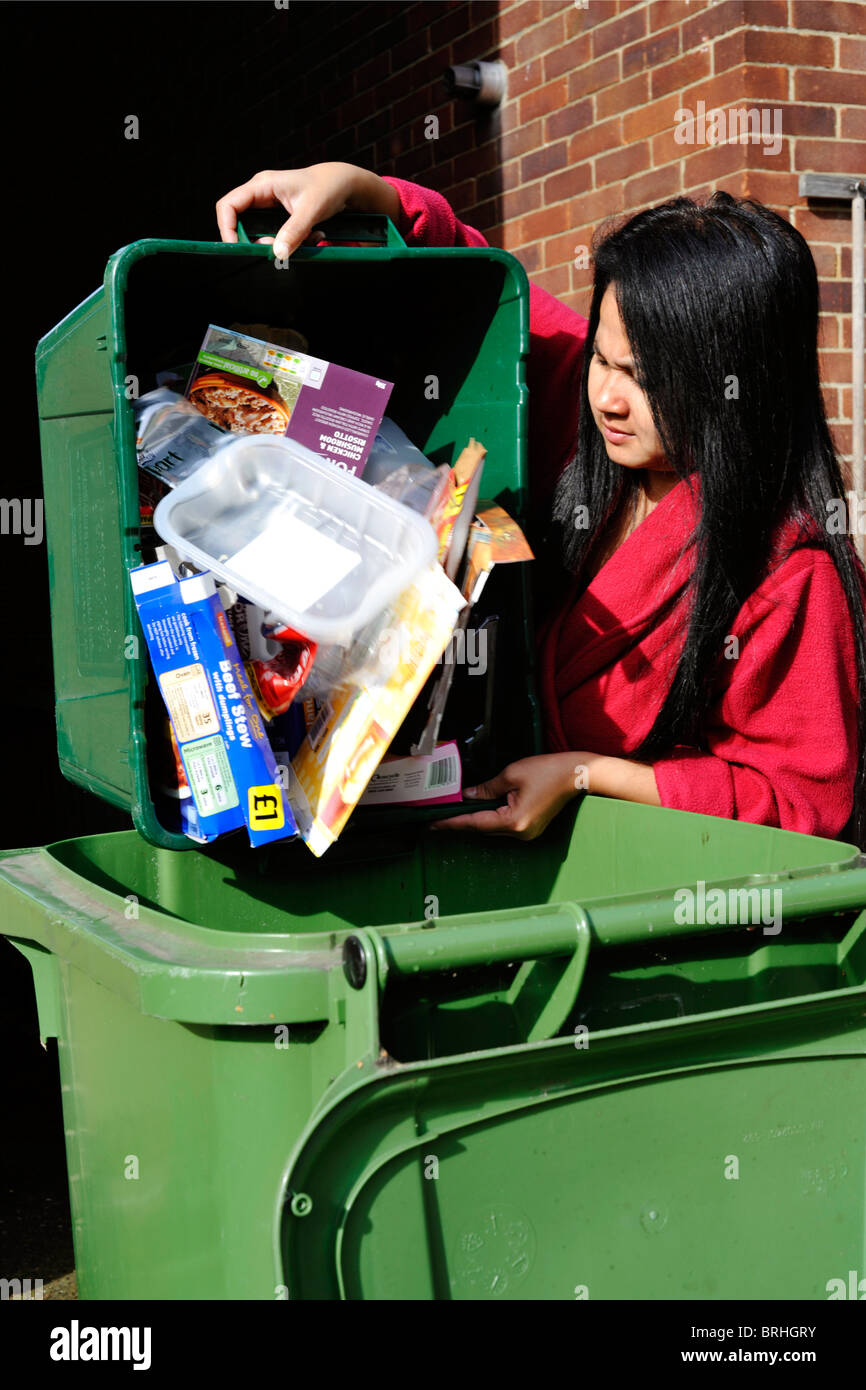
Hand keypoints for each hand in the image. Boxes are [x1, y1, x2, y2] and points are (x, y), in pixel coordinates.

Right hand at [215, 162, 398, 258]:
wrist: (343, 183)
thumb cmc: (328, 187)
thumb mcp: (311, 210)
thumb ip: (294, 231)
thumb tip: (277, 253)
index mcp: (262, 185)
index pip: (229, 205)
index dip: (227, 228)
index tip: (237, 248)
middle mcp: (261, 193)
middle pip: (239, 222)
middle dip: (255, 241)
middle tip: (276, 250)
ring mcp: (268, 204)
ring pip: (258, 231)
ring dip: (277, 243)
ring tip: (303, 239)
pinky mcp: (278, 215)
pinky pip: (274, 234)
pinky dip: (288, 241)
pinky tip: (310, 236)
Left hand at [433, 753, 581, 839]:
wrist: (577, 774)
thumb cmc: (548, 771)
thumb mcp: (511, 774)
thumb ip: (486, 788)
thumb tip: (468, 796)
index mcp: (514, 821)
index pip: (474, 823)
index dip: (451, 823)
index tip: (432, 825)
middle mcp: (520, 832)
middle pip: (482, 828)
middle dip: (460, 822)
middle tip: (436, 819)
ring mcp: (527, 832)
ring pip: (492, 828)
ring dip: (475, 820)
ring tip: (452, 814)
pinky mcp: (531, 828)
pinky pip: (504, 825)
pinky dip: (490, 818)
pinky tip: (478, 811)